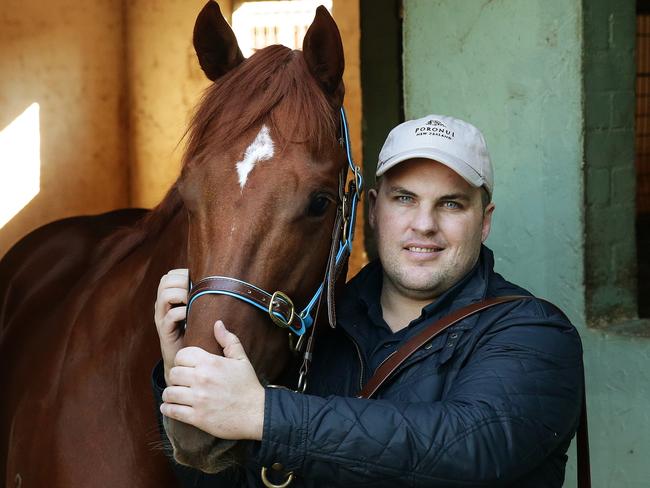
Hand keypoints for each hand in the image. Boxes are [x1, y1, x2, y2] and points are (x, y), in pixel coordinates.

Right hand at [154, 269, 188, 383]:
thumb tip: (218, 281)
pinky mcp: (164, 330)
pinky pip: (171, 314)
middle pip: (166, 280)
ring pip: (165, 294)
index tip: (196, 284)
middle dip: (183, 283)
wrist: (183, 359)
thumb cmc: (194, 332)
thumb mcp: (196, 311)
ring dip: (182, 295)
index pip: (169, 275)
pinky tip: (190, 318)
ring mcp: (161, 317)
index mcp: (168, 298)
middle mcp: (161, 305)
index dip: (183, 274)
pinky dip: (183, 313)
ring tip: (191, 304)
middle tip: (193, 295)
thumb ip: (199, 297)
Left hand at [160, 321, 264, 440]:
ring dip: (171, 394)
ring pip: (169, 393)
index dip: (182, 360)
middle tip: (182, 382)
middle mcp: (202, 379)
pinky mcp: (197, 418)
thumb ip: (228, 340)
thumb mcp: (241, 359)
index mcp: (211, 362)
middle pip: (173, 373)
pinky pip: (171, 410)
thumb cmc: (248, 385)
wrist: (257, 413)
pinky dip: (168, 409)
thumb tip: (217, 323)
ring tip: (176, 395)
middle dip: (177, 377)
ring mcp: (198, 399)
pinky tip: (172, 407)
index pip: (181, 355)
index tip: (187, 366)